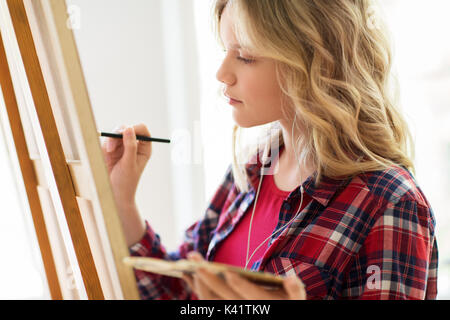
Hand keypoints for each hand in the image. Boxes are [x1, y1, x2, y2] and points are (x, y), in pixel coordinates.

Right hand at [101, 124, 151, 205]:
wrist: (113, 193)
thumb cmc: (125, 181)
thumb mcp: (129, 164)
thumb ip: (130, 146)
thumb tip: (129, 128)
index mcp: (144, 148)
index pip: (143, 130)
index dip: (135, 129)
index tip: (127, 133)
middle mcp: (134, 145)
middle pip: (128, 129)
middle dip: (119, 133)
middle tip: (113, 142)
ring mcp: (121, 146)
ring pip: (116, 133)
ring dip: (111, 140)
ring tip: (110, 152)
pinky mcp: (110, 149)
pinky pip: (107, 140)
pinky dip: (106, 144)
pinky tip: (107, 154)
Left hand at [182, 252, 305, 299]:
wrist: (273, 313)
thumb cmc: (286, 303)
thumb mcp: (295, 299)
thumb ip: (295, 289)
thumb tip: (291, 278)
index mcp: (262, 305)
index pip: (250, 296)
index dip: (240, 286)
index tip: (229, 274)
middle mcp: (245, 310)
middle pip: (223, 298)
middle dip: (210, 280)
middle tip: (197, 263)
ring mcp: (232, 310)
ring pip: (211, 302)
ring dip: (199, 285)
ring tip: (191, 264)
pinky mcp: (224, 308)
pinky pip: (207, 302)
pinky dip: (197, 289)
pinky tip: (188, 275)